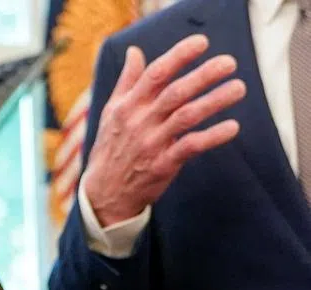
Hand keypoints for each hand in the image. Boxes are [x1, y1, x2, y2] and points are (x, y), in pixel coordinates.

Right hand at [81, 34, 245, 226]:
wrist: (103, 194)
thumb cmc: (111, 148)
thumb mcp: (112, 113)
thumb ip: (127, 82)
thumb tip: (135, 52)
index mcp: (127, 107)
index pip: (154, 75)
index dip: (178, 57)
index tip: (201, 43)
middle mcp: (139, 123)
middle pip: (174, 93)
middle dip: (203, 76)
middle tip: (229, 63)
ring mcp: (151, 144)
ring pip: (186, 117)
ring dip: (214, 102)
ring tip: (238, 88)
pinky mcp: (162, 165)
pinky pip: (190, 147)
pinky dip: (212, 137)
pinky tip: (232, 127)